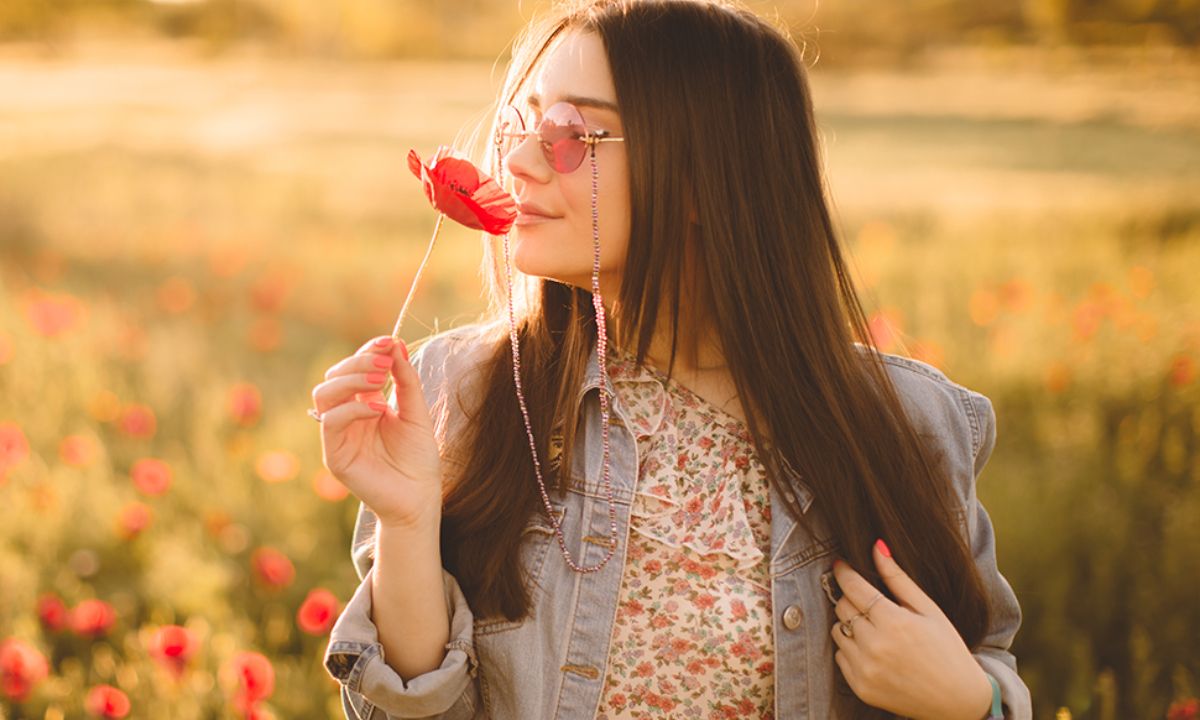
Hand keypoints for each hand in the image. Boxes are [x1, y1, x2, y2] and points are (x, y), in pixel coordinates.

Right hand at [311, 335, 443, 527]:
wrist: (420, 497)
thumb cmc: (419, 458)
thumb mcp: (416, 412)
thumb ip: (406, 381)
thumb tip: (396, 344)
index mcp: (364, 405)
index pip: (353, 369)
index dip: (367, 351)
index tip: (388, 341)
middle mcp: (346, 418)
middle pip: (333, 377)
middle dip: (357, 363)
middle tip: (385, 364)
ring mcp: (338, 436)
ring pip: (323, 394)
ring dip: (351, 381)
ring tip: (381, 381)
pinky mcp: (335, 455)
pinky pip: (330, 422)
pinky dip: (353, 410)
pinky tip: (379, 410)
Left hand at [830, 539, 993, 719]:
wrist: (958, 701)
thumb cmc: (947, 649)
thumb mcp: (928, 609)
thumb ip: (898, 578)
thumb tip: (876, 546)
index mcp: (894, 622)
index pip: (853, 587)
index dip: (844, 571)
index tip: (841, 564)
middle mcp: (875, 646)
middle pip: (842, 606)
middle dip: (851, 598)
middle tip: (870, 603)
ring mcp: (865, 669)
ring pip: (838, 630)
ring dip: (850, 624)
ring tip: (876, 629)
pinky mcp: (860, 687)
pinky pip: (840, 656)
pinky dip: (851, 649)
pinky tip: (875, 651)